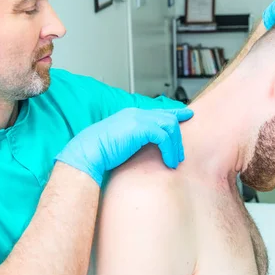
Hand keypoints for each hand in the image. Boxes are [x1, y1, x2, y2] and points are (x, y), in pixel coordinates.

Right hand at [55, 108, 193, 184]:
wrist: (88, 152)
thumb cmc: (99, 152)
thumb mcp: (120, 142)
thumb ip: (133, 140)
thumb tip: (144, 148)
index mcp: (131, 115)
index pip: (158, 112)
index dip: (174, 113)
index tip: (186, 115)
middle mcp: (136, 114)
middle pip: (167, 117)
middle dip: (178, 134)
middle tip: (181, 153)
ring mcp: (138, 119)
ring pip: (169, 126)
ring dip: (175, 145)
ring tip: (175, 161)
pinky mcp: (141, 129)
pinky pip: (164, 136)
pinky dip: (169, 150)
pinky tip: (168, 161)